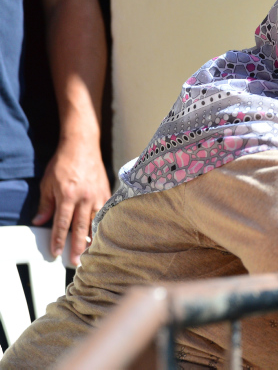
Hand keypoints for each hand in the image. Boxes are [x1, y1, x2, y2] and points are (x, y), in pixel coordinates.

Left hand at [33, 138, 110, 264]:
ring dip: (93, 238)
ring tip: (91, 252)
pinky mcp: (106, 192)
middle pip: (80, 227)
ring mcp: (97, 195)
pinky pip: (105, 212)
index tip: (56, 252)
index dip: (58, 239)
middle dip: (77, 246)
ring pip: (96, 222)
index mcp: (67, 195)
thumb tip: (40, 221)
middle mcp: (84, 198)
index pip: (62, 223)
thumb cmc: (64, 163)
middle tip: (76, 261)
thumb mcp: (47, 183)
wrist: (82, 146)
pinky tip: (103, 233)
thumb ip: (46, 203)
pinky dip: (103, 224)